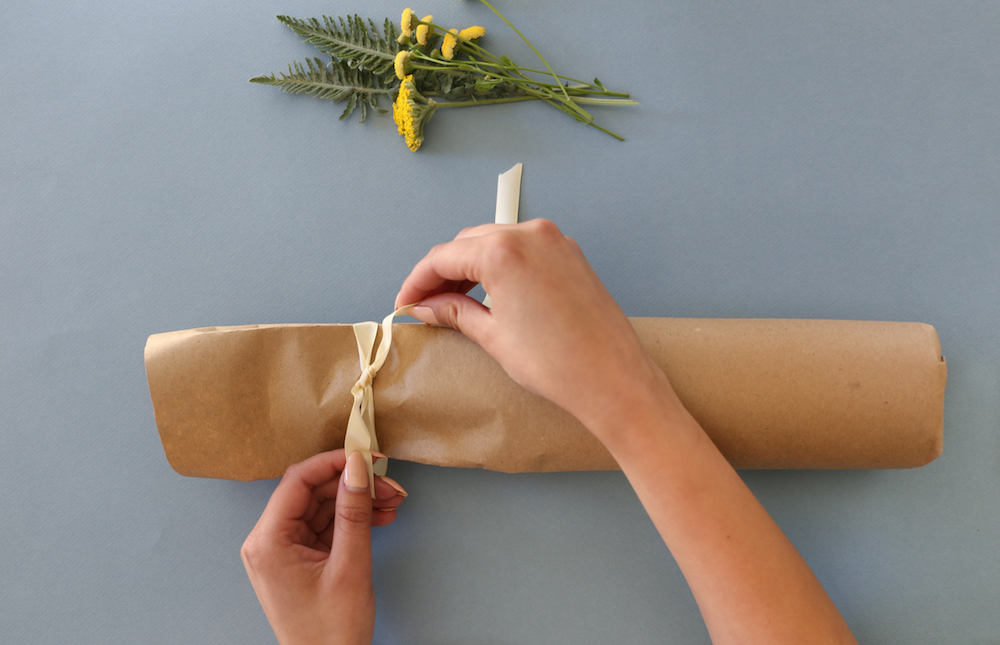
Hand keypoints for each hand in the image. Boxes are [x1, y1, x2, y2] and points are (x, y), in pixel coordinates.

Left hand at [241, 450, 407, 644]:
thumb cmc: (331, 631)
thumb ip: (352, 512)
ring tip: (393, 501)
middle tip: (389, 483)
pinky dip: (352, 520)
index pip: (297, 481)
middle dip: (352, 484)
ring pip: (322, 507)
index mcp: (268, 541)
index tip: (366, 456)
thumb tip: (357, 467)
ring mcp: (283, 550)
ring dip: (357, 501)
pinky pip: (325, 526)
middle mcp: (268, 541)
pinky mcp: (299, 559)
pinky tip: (381, 517)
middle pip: (311, 492)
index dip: (334, 462)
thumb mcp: (349, 566)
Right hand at [394, 219, 673, 441]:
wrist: (613, 378)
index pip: (443, 256)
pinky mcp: (571, 253)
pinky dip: (500, 264)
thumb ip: (454, 311)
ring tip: (453, 300)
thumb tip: (425, 306)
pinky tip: (489, 292)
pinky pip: (523, 248)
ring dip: (470, 266)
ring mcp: (554, 240)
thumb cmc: (556, 363)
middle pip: (467, 243)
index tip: (405, 301)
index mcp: (504, 251)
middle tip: (425, 303)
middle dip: (442, 271)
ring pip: (495, 241)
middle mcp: (529, 233)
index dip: (418, 280)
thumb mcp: (493, 336)